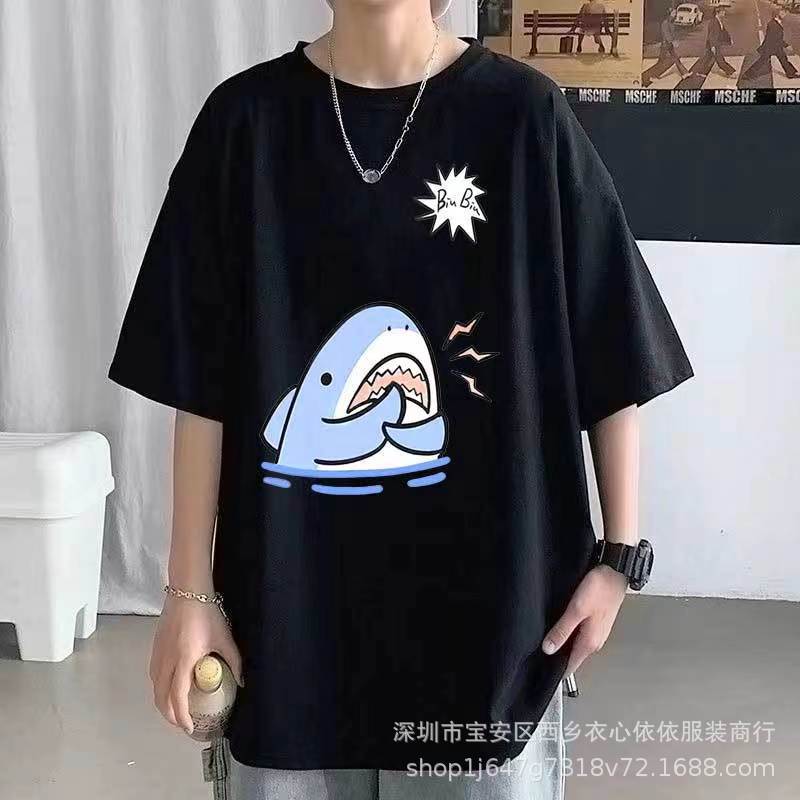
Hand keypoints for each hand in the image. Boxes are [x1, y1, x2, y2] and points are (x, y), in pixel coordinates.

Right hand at [149, 594, 242, 734]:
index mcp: (184, 660)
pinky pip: (154, 676)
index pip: (178, 697)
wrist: (187, 592)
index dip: (182, 717)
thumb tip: (242, 682)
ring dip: (163, 704)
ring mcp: (158, 654)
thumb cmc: (207, 614)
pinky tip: (170, 690)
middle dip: (171, 716)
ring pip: (155, 688)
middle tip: (184, 724)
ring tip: (176, 711)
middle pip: (161, 698)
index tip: (190, 728)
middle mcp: (167, 660)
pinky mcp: (155, 648)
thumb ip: (234, 661)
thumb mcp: (224, 638)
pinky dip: (160, 689)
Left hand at [541, 565, 627, 673]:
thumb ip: (562, 630)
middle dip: (557, 656)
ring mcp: (597, 631)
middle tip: (537, 654)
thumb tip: (548, 649)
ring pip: (576, 644)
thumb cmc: (600, 588)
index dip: (555, 670)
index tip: (540, 670)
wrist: (615, 572)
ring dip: (563, 643)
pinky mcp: (596, 621)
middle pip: (572, 656)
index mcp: (590, 642)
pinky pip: (579, 633)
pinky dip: (569, 633)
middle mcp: (595, 641)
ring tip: (545, 639)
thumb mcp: (576, 610)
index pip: (571, 666)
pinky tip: (560, 625)